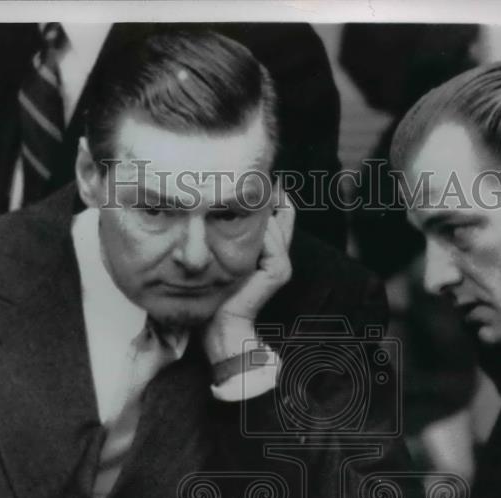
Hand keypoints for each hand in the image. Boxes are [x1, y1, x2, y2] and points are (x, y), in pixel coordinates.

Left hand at [203, 190, 295, 363]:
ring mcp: (282, 263)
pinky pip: (272, 241)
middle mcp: (280, 253)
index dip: (272, 192)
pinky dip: (259, 229)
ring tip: (250, 188)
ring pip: (276, 223)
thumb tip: (216, 202)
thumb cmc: (216, 290)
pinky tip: (246, 217)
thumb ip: (228, 233)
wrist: (221, 322)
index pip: (281, 211)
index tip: (256, 173)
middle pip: (284, 211)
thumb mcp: (221, 253)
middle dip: (271, 191)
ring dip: (261, 206)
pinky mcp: (278, 271)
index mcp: (269, 249)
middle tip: (256, 172)